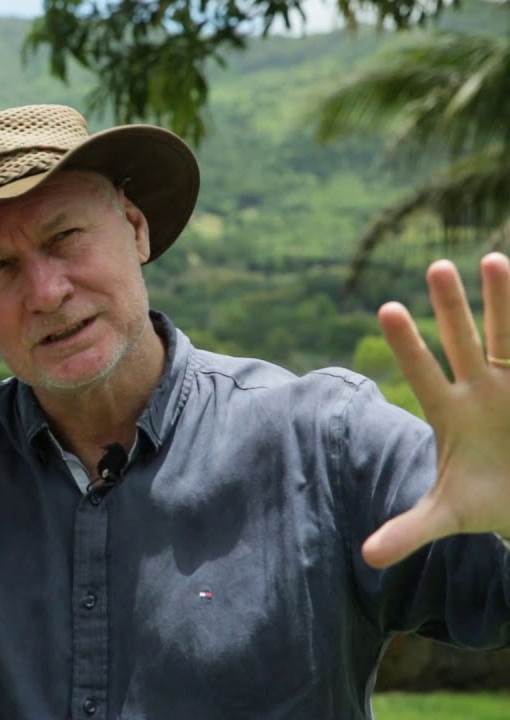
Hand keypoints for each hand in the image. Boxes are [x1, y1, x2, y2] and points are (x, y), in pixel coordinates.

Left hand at [362, 252, 509, 567]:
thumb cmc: (488, 501)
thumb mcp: (449, 515)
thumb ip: (409, 530)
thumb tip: (367, 558)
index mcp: (451, 413)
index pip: (423, 373)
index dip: (408, 345)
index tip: (387, 308)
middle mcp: (482, 389)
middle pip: (465, 341)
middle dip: (454, 307)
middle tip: (436, 266)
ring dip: (505, 300)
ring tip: (495, 258)